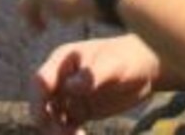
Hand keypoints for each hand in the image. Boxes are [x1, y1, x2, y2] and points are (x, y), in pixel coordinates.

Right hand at [32, 34, 162, 133]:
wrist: (145, 69)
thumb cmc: (127, 58)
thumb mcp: (112, 64)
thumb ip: (92, 75)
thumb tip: (70, 87)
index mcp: (63, 60)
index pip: (41, 80)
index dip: (39, 97)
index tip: (47, 113)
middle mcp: (61, 79)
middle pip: (40, 103)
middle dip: (45, 120)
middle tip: (61, 133)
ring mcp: (69, 97)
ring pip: (51, 118)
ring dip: (56, 131)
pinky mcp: (79, 112)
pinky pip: (66, 127)